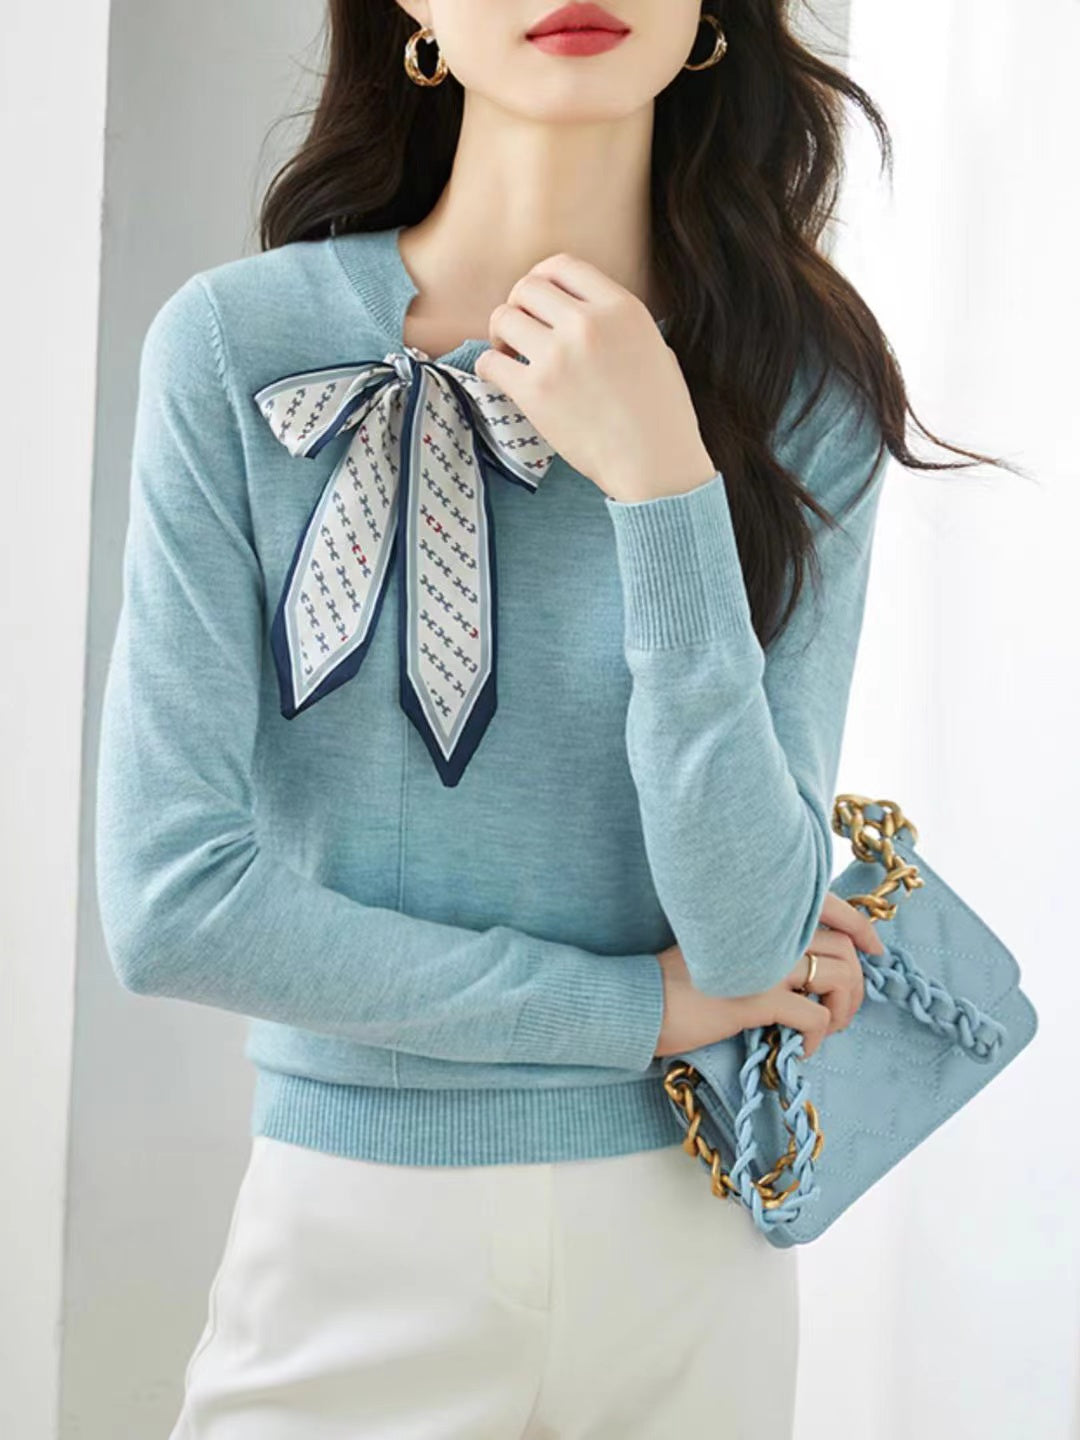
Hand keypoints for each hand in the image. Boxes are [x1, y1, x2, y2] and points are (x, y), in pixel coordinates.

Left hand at [472, 251, 716, 502]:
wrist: (656, 464)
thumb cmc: (660, 414)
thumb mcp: (654, 347)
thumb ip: (616, 322)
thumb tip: (578, 311)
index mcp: (620, 308)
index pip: (563, 266)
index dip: (543, 279)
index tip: (539, 302)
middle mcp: (587, 324)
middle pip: (526, 288)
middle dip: (518, 305)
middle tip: (522, 332)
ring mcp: (558, 357)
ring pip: (503, 318)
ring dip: (501, 333)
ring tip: (512, 354)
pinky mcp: (536, 393)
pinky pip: (491, 362)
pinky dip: (491, 367)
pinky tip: (503, 378)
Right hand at [653, 892, 885, 1060]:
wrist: (639, 1001)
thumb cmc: (678, 979)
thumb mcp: (723, 946)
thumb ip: (762, 941)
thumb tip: (809, 960)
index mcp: (759, 911)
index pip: (826, 902)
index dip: (859, 925)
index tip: (874, 949)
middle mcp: (766, 928)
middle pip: (843, 945)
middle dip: (857, 981)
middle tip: (846, 1008)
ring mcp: (763, 961)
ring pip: (838, 977)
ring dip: (845, 1008)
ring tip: (830, 1027)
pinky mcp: (757, 997)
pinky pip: (815, 1016)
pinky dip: (818, 1036)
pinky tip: (803, 1048)